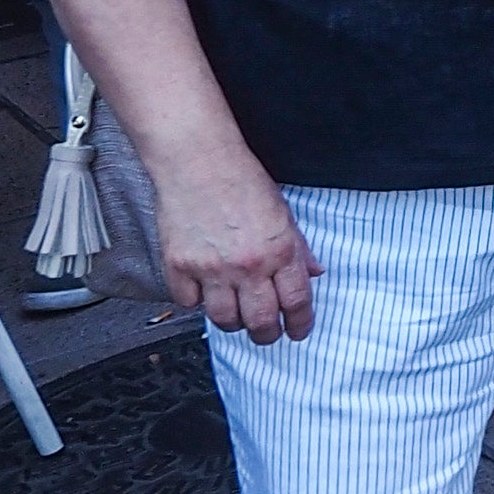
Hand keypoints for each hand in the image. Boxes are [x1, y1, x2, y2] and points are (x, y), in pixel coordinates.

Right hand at [154, 144, 318, 342]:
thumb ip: (298, 248)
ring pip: (224, 319)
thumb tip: (315, 273)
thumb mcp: (283, 212)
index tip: (297, 331)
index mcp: (279, 251)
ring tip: (235, 312)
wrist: (197, 159)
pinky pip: (189, 302)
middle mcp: (247, 265)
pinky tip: (203, 289)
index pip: (296, 302)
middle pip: (260, 322)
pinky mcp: (178, 266)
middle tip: (266, 333)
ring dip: (233, 321)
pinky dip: (196, 301)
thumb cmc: (240, 178)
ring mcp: (211, 268)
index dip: (299, 324)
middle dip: (267, 335)